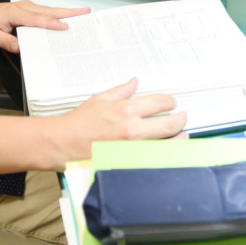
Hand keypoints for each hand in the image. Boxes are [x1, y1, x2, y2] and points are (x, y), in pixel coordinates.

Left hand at [0, 0, 89, 52]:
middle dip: (68, 12)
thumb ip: (6, 42)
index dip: (52, 23)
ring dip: (65, 12)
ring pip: (49, 10)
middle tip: (85, 12)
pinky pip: (44, 12)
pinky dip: (56, 14)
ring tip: (82, 14)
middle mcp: (23, 7)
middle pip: (49, 11)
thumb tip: (20, 47)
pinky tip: (65, 17)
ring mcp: (26, 7)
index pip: (37, 19)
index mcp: (15, 13)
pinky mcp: (27, 9)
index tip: (65, 27)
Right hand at [52, 78, 188, 164]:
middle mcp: (131, 129)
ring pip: (167, 144)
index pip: (159, 103)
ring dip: (178, 139)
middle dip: (180, 120)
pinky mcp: (130, 162)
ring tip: (181, 136)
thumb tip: (134, 82)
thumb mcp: (99, 99)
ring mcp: (132, 148)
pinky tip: (168, 151)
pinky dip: (165, 154)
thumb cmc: (78, 124)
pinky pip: (155, 158)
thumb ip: (121, 90)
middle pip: (169, 124)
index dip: (170, 102)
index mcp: (125, 110)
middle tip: (182, 118)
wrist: (63, 144)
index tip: (171, 103)